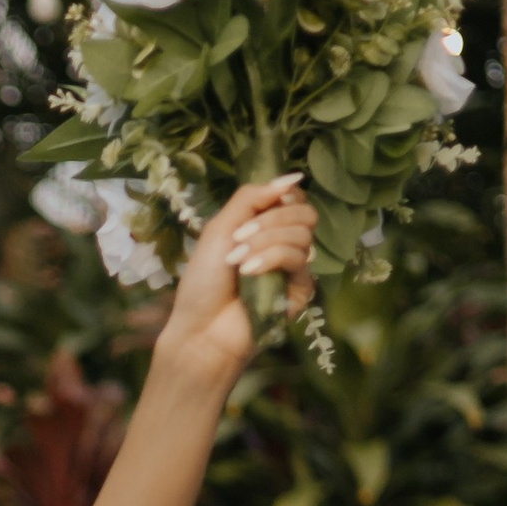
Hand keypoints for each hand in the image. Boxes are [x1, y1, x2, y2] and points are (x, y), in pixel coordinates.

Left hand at [154, 173, 317, 394]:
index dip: (283, 194)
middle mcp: (284, 245)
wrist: (201, 328)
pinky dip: (271, 259)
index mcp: (266, 228)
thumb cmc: (204, 282)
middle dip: (271, 219)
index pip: (293, 199)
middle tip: (239, 237)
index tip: (264, 202)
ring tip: (237, 261)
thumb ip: (252, 197)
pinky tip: (249, 273)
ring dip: (264, 241)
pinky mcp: (300, 291)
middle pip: (305, 213)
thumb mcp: (220, 228)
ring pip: (302, 234)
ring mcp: (294, 269)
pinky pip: (298, 259)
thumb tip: (293, 176)